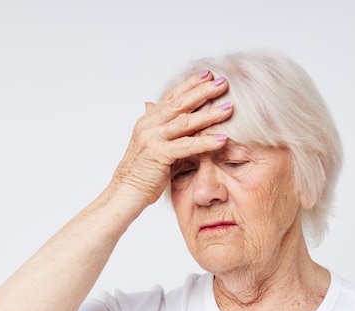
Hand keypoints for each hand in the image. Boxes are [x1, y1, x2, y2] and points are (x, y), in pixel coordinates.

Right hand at [111, 70, 232, 205]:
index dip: (190, 84)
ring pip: (185, 121)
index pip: (172, 96)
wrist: (125, 192)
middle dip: (203, 91)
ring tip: (229, 108)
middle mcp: (149, 125)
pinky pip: (186, 145)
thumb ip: (157, 125)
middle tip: (223, 82)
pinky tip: (222, 139)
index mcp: (148, 120)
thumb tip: (151, 104)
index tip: (208, 75)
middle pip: (180, 103)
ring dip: (209, 114)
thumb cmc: (141, 171)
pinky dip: (205, 142)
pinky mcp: (159, 154)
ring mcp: (153, 138)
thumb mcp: (150, 143)